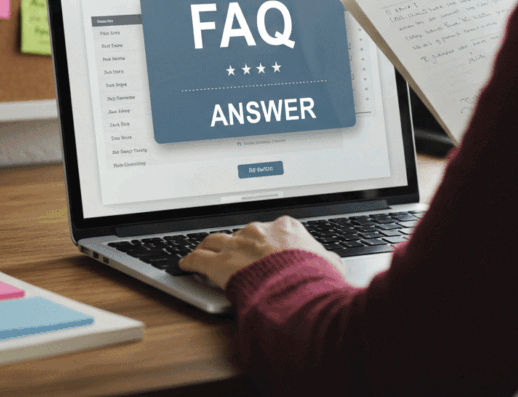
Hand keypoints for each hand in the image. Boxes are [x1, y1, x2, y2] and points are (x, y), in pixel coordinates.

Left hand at [179, 215, 346, 289]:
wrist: (297, 289)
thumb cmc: (314, 279)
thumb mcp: (330, 266)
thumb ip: (327, 261)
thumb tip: (333, 263)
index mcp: (285, 228)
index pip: (270, 230)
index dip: (264, 240)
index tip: (262, 247)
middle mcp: (258, 231)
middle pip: (241, 234)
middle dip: (236, 244)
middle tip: (232, 253)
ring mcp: (237, 245)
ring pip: (215, 241)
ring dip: (208, 246)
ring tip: (202, 251)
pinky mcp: (220, 263)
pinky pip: (199, 259)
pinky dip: (190, 261)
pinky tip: (185, 264)